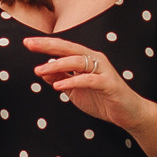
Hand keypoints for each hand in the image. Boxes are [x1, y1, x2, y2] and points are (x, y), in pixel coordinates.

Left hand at [20, 29, 156, 156]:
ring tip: (40, 70)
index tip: (27, 43)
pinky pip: (89, 79)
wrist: (129, 113)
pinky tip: (58, 84)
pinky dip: (73, 80)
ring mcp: (103, 70)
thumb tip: (42, 71)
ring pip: (78, 61)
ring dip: (57, 65)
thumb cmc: (103, 100)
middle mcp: (95, 60)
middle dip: (48, 46)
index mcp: (87, 60)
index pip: (64, 49)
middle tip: (29, 44)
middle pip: (69, 49)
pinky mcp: (109, 83)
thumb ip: (62, 79)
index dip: (46, 45)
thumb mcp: (76, 91)